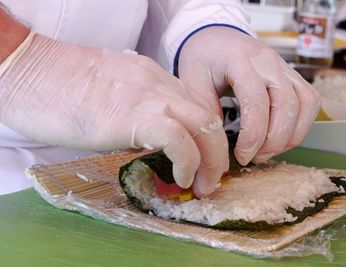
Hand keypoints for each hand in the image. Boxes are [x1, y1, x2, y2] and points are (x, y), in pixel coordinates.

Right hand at [0, 34, 227, 196]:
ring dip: (211, 162)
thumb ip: (137, 110)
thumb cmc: (61, 88)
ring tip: (200, 186)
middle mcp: (159, 84)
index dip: (207, 139)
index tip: (203, 162)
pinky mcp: (134, 116)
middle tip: (210, 181)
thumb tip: (149, 139)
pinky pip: (179, 140)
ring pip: (204, 126)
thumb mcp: (113, 95)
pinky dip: (189, 162)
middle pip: (208, 117)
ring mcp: (149, 97)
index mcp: (154, 78)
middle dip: (218, 154)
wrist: (29, 72)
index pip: (197, 107)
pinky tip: (181, 178)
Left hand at [178, 26, 319, 164]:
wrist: (217, 37)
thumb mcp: (191, 82)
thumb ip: (205, 111)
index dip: (253, 136)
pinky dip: (302, 124)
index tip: (242, 156)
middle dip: (274, 141)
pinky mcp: (293, 74)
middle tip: (254, 158)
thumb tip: (220, 147)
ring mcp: (285, 66)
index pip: (256, 102)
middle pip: (287, 105)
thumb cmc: (203, 58)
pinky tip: (281, 137)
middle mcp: (268, 61)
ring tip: (268, 151)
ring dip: (291, 135)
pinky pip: (310, 100)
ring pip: (306, 104)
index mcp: (240, 60)